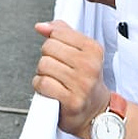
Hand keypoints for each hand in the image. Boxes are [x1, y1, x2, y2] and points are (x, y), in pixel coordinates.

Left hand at [32, 20, 109, 138]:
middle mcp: (89, 65)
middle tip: (58, 70)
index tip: (61, 53)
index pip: (58, 33)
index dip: (53, 43)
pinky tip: (51, 90)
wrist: (97, 111)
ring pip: (43, 65)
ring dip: (43, 74)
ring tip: (56, 80)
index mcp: (93, 49)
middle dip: (47, 58)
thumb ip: (62, 34)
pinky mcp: (71, 100)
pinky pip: (42, 83)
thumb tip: (41, 26)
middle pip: (48, 48)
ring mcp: (81, 84)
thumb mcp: (81, 52)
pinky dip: (40, 86)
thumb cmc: (86, 81)